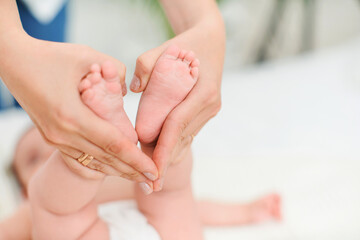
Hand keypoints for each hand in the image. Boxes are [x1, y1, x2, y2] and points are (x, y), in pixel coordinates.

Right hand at [0, 31, 157, 182]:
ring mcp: (54, 139)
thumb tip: (128, 90)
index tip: (154, 171)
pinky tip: (114, 169)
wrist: (12, 61)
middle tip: (154, 181)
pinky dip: (100, 165)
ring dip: (118, 171)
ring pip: (93, 162)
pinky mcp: (51, 137)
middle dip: (132, 171)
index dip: (137, 160)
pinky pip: (80, 157)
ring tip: (138, 179)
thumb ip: (115, 71)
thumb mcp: (87, 56)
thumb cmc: (49, 56)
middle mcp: (63, 134)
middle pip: (106, 159)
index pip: (114, 145)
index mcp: (73, 116)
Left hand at [131, 20, 224, 190]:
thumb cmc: (185, 43)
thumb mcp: (164, 47)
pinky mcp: (207, 112)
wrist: (210, 40)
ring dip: (168, 156)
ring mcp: (210, 110)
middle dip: (164, 162)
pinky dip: (173, 145)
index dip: (163, 149)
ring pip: (185, 139)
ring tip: (151, 177)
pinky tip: (161, 157)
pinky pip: (188, 133)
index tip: (151, 170)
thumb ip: (145, 65)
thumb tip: (133, 90)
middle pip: (181, 138)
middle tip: (148, 186)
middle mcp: (209, 105)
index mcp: (202, 92)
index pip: (177, 126)